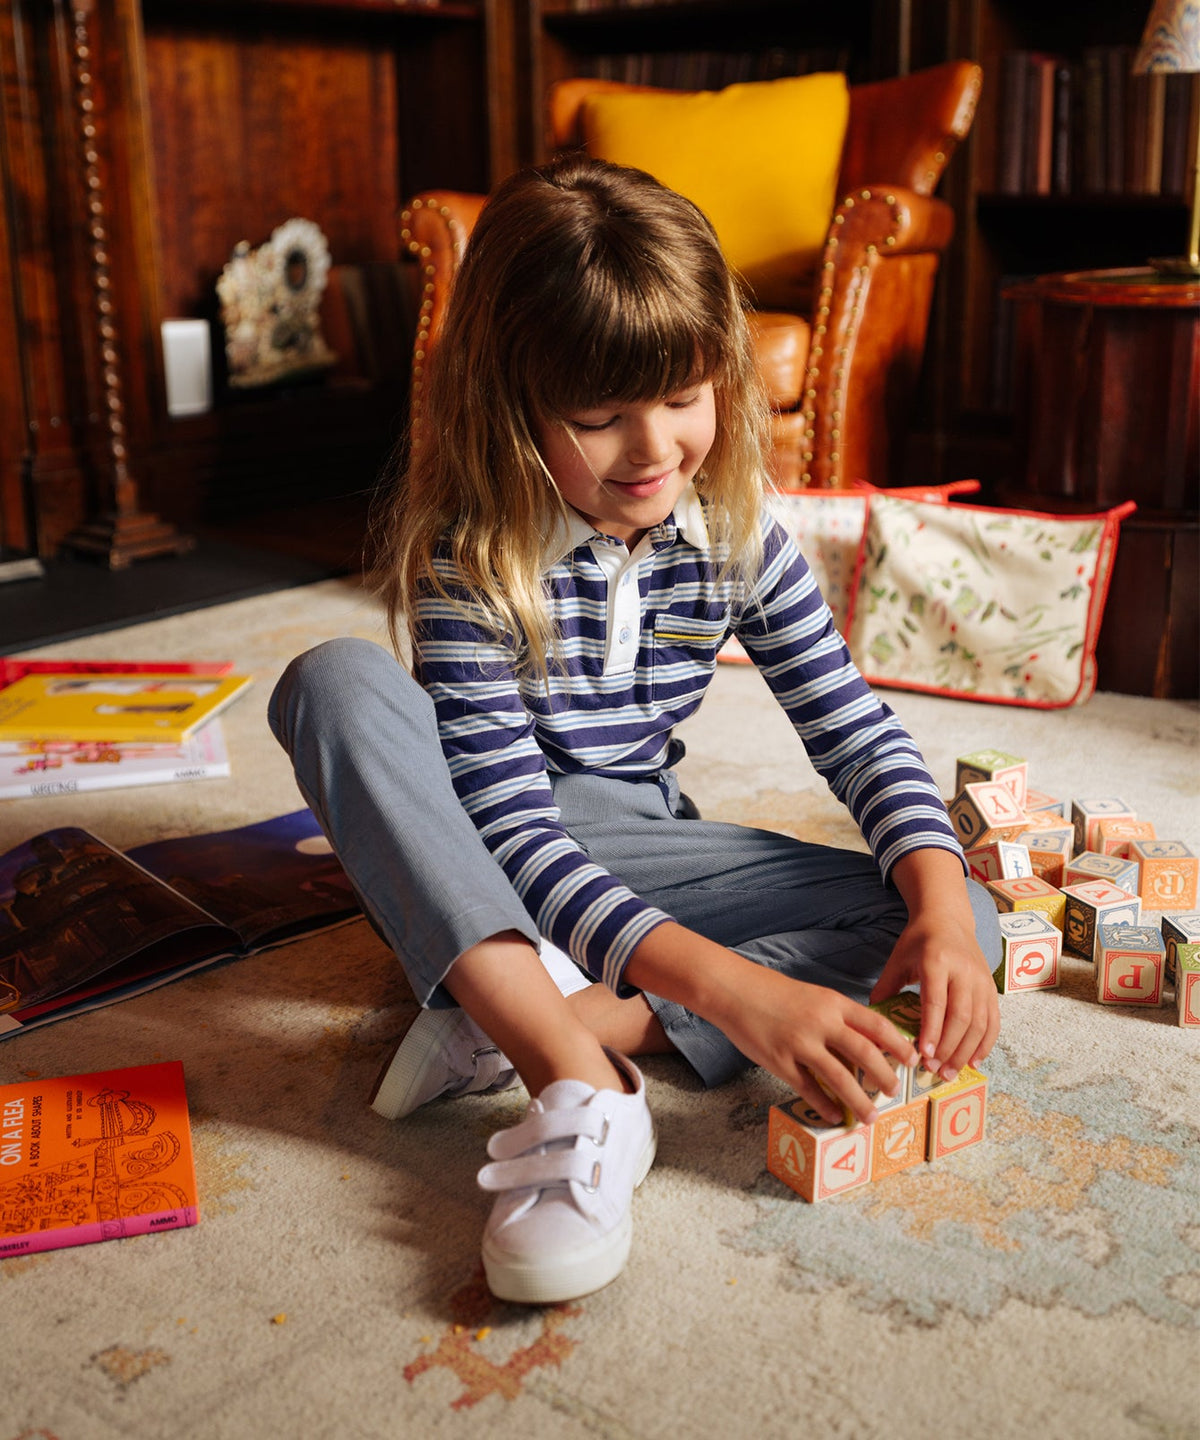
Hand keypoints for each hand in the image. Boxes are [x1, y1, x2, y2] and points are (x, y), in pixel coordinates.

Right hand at [626, 920, 916, 1126]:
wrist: (733, 990)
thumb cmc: (773, 992)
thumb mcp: (813, 996)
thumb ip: (836, 1018)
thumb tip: (863, 1046)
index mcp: (832, 1003)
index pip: (876, 1025)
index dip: (899, 1044)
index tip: (913, 1060)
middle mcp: (821, 1023)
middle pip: (865, 1054)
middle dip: (885, 1077)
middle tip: (895, 1092)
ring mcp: (800, 1043)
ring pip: (840, 1078)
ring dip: (859, 1101)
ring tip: (871, 1116)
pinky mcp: (780, 1061)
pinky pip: (809, 1089)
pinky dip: (825, 1106)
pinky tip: (835, 1116)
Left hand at [870, 909, 999, 1081]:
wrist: (949, 918)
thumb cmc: (918, 941)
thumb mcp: (897, 959)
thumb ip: (885, 988)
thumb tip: (871, 1022)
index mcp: (937, 961)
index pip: (936, 1001)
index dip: (931, 1030)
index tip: (923, 1054)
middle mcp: (964, 971)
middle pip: (960, 1016)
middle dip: (948, 1047)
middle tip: (933, 1070)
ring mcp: (981, 980)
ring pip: (979, 1023)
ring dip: (965, 1051)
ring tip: (949, 1072)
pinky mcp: (991, 988)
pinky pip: (993, 1021)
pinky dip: (985, 1044)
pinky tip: (973, 1062)